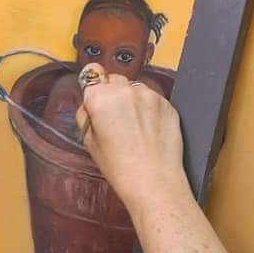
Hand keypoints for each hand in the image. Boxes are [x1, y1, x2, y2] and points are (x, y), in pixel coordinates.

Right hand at [76, 65, 188, 210]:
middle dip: (112, 93)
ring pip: (135, 88)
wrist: (154, 181)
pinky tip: (148, 129)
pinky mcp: (167, 103)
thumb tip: (89, 104)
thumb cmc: (120, 167)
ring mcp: (149, 94)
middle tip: (115, 117)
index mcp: (100, 98)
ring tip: (134, 126)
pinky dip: (149, 108)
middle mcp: (125, 90)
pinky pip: (152, 98)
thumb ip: (86, 115)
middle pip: (114, 79)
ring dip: (132, 100)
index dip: (93, 85)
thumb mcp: (89, 142)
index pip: (91, 72)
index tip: (95, 95)